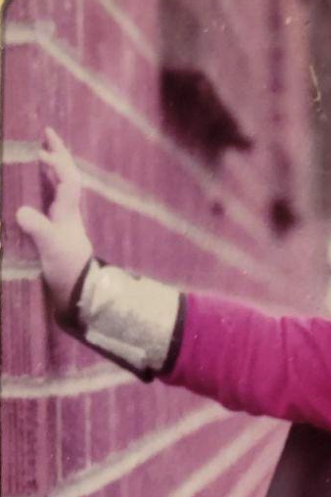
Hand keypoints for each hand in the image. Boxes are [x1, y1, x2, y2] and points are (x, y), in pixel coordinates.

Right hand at [16, 127, 93, 311]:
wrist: (76, 294)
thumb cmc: (66, 269)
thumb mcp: (50, 247)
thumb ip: (37, 228)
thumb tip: (21, 211)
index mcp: (68, 211)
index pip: (68, 178)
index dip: (58, 159)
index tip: (44, 142)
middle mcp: (67, 213)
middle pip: (66, 178)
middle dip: (56, 156)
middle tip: (45, 135)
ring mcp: (61, 222)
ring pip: (58, 190)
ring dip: (49, 171)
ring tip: (37, 155)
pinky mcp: (54, 233)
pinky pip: (49, 203)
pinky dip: (41, 190)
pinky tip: (32, 188)